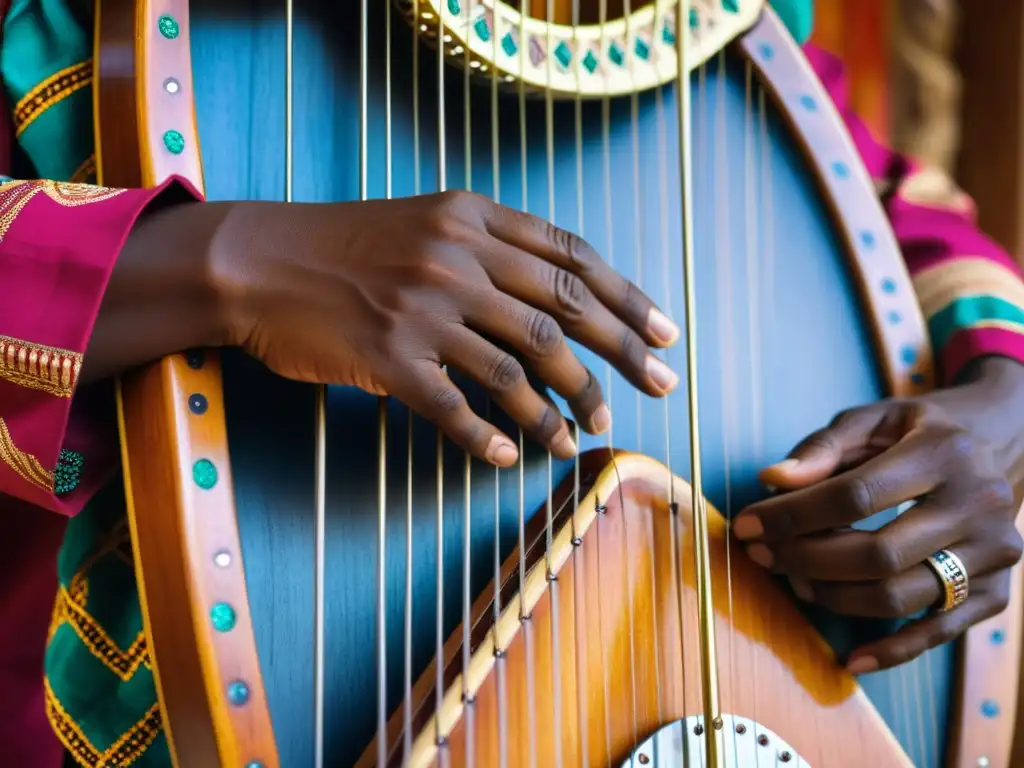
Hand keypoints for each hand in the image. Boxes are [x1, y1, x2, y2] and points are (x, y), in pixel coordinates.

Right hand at [215, 191, 679, 466]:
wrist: (255, 261)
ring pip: (517, 366)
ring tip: (582, 439)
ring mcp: (422, 308)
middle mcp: (455, 257)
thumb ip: (488, 248)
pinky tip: (505, 456)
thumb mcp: (423, 223)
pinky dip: (483, 435)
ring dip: (559, 408)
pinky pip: (452, 406)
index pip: (571, 258)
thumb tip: (552, 306)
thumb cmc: (343, 245)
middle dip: (618, 356)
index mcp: (471, 218)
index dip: (627, 299)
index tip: (664, 335)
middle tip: (657, 391)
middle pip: (560, 313)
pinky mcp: (387, 357)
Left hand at [731, 359, 1023, 672]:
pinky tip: (851, 658)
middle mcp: (978, 505)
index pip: (854, 496)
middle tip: (763, 555)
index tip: (747, 524)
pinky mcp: (998, 591)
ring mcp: (994, 553)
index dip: (792, 515)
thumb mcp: (872, 420)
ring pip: (900, 597)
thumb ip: (822, 447)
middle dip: (805, 560)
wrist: (1003, 441)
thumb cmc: (919, 429)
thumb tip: (772, 479)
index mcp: (943, 453)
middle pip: (877, 554)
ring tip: (796, 581)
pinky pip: (939, 632)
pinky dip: (893, 650)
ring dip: (834, 597)